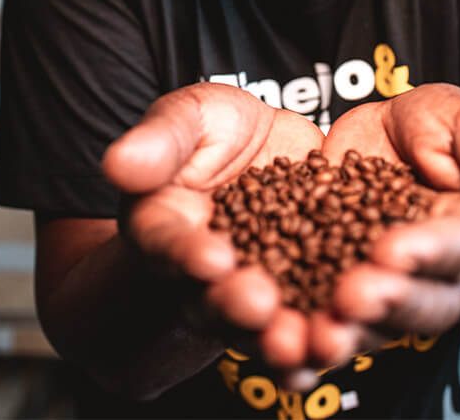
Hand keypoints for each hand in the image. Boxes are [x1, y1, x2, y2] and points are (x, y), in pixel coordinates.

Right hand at [101, 82, 322, 335]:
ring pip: (262, 325)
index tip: (210, 258)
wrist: (263, 147)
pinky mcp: (303, 289)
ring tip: (308, 339)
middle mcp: (204, 272)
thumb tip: (118, 162)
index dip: (186, 255)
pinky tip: (341, 342)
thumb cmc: (215, 133)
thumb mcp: (190, 118)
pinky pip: (307, 322)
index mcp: (165, 228)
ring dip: (282, 338)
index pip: (169, 245)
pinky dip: (321, 339)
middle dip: (236, 306)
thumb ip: (161, 139)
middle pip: (214, 299)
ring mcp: (254, 287)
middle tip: (258, 305)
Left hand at [300, 84, 459, 368]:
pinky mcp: (332, 285)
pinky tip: (274, 335)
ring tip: (315, 332)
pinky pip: (322, 317)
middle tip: (353, 295)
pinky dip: (300, 330)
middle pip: (418, 303)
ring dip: (344, 332)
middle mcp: (432, 276)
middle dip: (386, 302)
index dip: (429, 253)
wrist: (388, 141)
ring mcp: (383, 287)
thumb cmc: (437, 129)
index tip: (395, 249)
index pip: (459, 249)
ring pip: (371, 326)